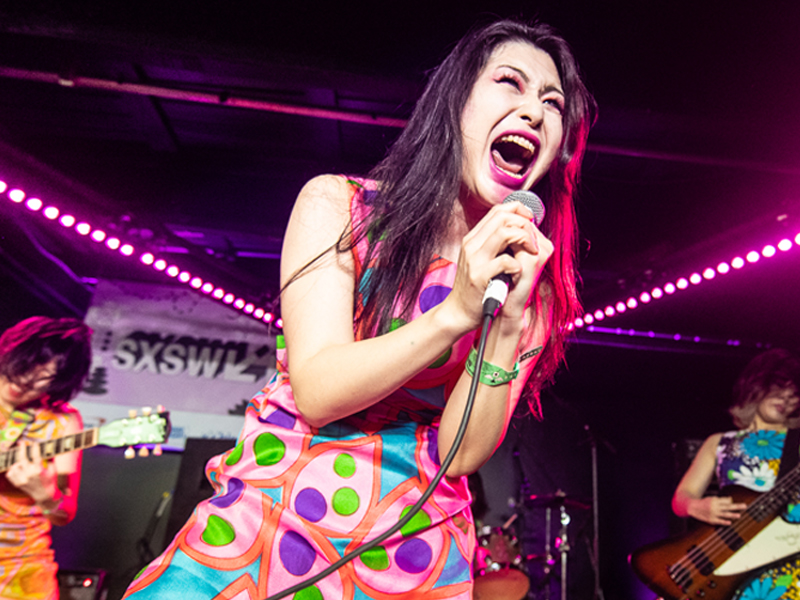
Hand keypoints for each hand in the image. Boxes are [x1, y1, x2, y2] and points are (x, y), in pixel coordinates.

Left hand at [5, 441, 56, 503]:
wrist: (45, 495)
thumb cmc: (50, 481)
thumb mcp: (53, 470)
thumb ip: (49, 460)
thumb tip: (46, 451)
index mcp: (39, 470)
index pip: (35, 456)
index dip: (35, 448)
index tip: (34, 443)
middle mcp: (29, 474)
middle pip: (22, 459)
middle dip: (21, 449)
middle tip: (21, 443)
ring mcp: (22, 480)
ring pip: (15, 466)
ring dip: (18, 462)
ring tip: (22, 462)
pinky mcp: (18, 484)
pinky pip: (10, 474)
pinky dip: (12, 470)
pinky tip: (18, 469)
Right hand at [447, 201, 547, 328]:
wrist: (459, 311)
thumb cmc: (475, 287)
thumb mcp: (480, 259)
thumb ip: (494, 244)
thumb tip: (519, 230)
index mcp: (473, 238)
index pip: (498, 210)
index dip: (518, 210)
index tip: (530, 220)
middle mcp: (472, 245)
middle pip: (502, 217)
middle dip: (524, 224)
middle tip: (533, 241)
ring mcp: (474, 260)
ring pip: (504, 233)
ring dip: (524, 239)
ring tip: (531, 252)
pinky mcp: (479, 276)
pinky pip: (505, 261)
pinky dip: (517, 265)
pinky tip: (518, 272)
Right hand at [690, 496, 747, 525]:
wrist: (692, 507)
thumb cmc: (704, 502)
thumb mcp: (711, 498)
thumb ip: (721, 500)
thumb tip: (731, 500)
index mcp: (714, 500)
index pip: (726, 501)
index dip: (733, 502)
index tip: (743, 504)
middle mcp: (714, 507)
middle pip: (728, 506)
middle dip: (737, 506)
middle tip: (745, 506)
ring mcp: (713, 514)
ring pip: (724, 514)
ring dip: (732, 515)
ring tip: (739, 515)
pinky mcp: (711, 520)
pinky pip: (719, 521)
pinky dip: (724, 522)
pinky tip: (730, 522)